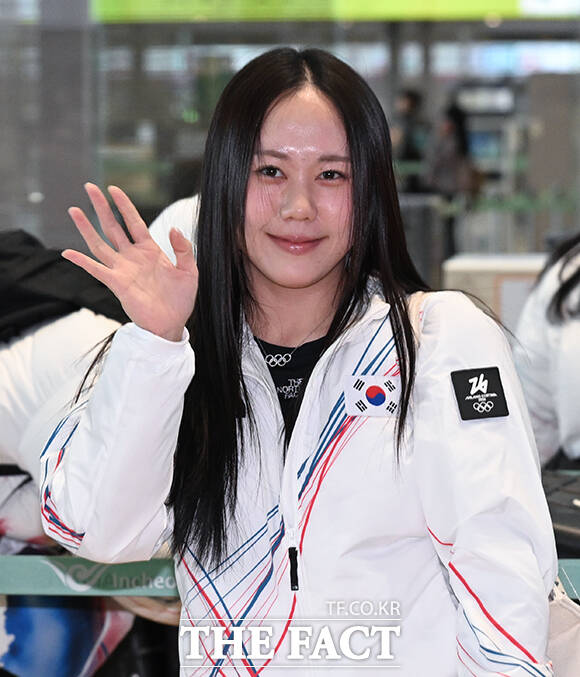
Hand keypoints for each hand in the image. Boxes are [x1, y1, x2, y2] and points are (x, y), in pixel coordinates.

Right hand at [63, 183, 197, 340]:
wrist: (172, 324)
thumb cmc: (181, 300)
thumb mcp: (190, 271)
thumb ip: (184, 249)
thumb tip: (173, 228)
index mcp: (150, 250)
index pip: (134, 222)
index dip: (124, 205)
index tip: (113, 189)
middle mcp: (133, 257)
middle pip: (113, 227)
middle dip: (101, 207)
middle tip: (89, 187)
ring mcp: (123, 269)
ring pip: (100, 244)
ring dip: (86, 228)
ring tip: (74, 210)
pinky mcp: (117, 284)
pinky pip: (96, 270)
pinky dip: (82, 262)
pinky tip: (68, 252)